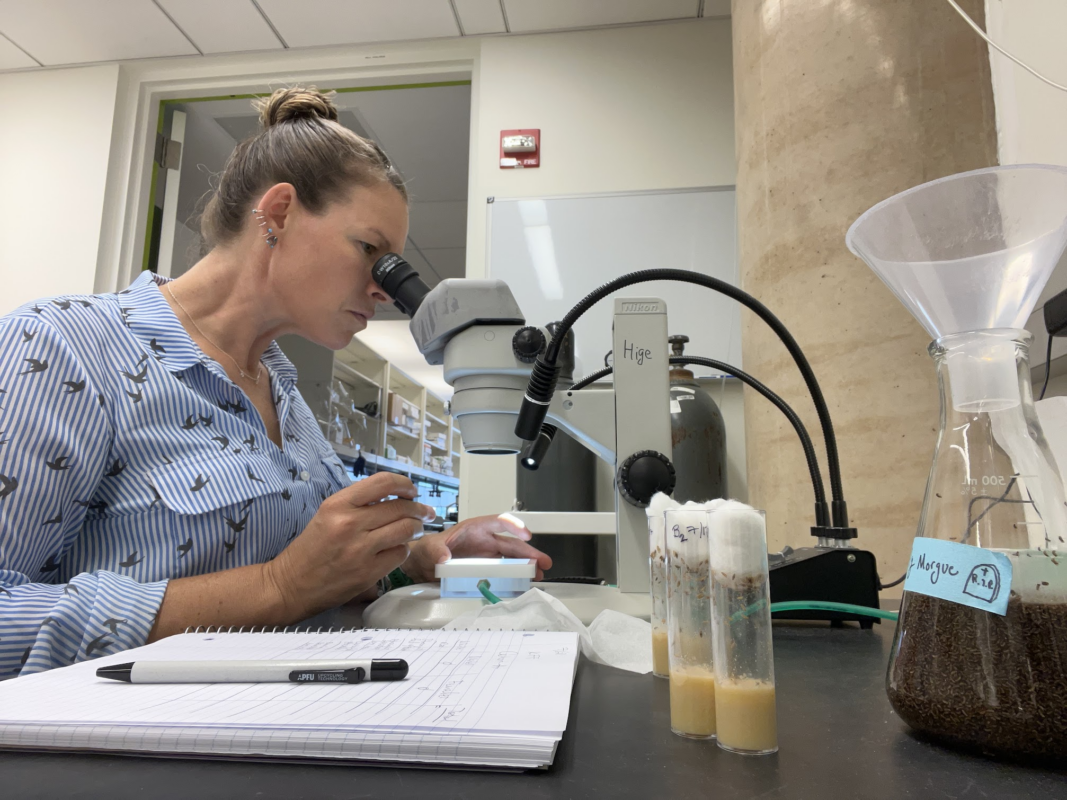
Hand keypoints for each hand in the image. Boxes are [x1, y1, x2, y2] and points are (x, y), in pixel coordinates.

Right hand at [264, 473, 435, 618]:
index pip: (383, 483)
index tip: (412, 491)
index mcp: (338, 504)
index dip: (404, 484)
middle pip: (400, 508)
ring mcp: (360, 549)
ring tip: (415, 529)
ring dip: (416, 528)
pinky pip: (400, 554)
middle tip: (425, 512)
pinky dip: (403, 550)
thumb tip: (395, 496)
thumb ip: (359, 503)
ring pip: (405, 530)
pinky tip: (397, 549)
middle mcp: (350, 523)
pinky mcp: (368, 572)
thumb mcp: (328, 514)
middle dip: (418, 509)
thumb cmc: (311, 548)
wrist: (291, 585)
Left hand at [404, 513, 552, 582]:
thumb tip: (444, 558)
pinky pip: (505, 573)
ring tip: (540, 575)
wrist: (422, 566)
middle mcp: (485, 541)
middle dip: (529, 552)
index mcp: (475, 529)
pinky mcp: (486, 570)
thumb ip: (436, 551)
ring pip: (513, 559)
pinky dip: (516, 578)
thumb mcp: (429, 547)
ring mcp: (487, 556)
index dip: (513, 526)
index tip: (525, 534)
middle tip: (543, 562)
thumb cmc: (428, 549)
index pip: (498, 522)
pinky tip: (525, 584)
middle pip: (512, 544)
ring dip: (527, 566)